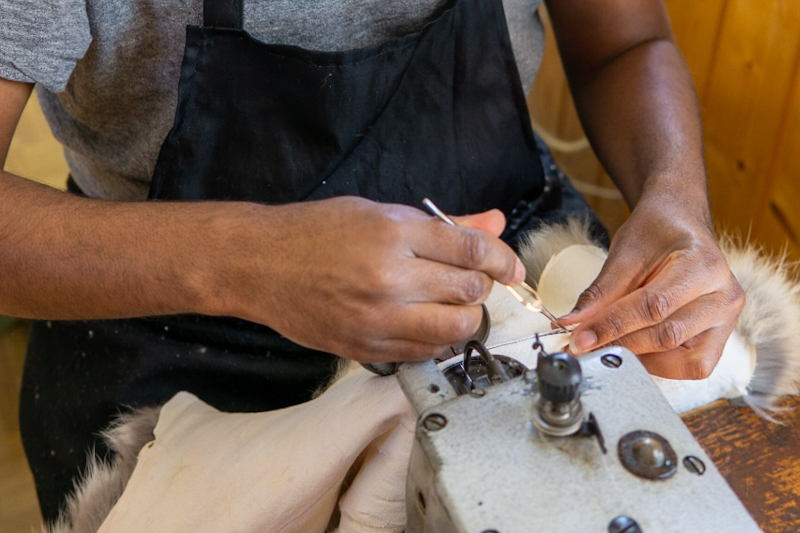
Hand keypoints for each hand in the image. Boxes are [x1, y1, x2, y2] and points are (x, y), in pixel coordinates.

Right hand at [214, 197, 523, 362]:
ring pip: (455, 328)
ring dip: (465, 317)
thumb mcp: (379, 212)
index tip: (511, 268)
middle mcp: (387, 277)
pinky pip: (424, 352)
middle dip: (480, 286)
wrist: (259, 264)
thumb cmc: (315, 232)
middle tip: (470, 281)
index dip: (503, 259)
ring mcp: (375, 318)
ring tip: (450, 304)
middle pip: (469, 291)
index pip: (472, 251)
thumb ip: (442, 223)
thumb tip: (492, 223)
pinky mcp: (364, 347)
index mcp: (392, 234)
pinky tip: (423, 322)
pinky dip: (436, 339)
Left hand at [560, 191, 744, 379]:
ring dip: (640, 358)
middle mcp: (724, 296)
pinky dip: (659, 363)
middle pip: (667, 336)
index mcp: (704, 266)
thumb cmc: (657, 233)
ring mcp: (728, 320)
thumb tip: (572, 324)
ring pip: (683, 361)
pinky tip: (634, 347)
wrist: (682, 224)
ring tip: (607, 345)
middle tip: (583, 346)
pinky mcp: (720, 338)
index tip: (579, 339)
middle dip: (619, 344)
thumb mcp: (624, 253)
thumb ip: (600, 292)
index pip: (653, 307)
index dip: (612, 326)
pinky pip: (691, 366)